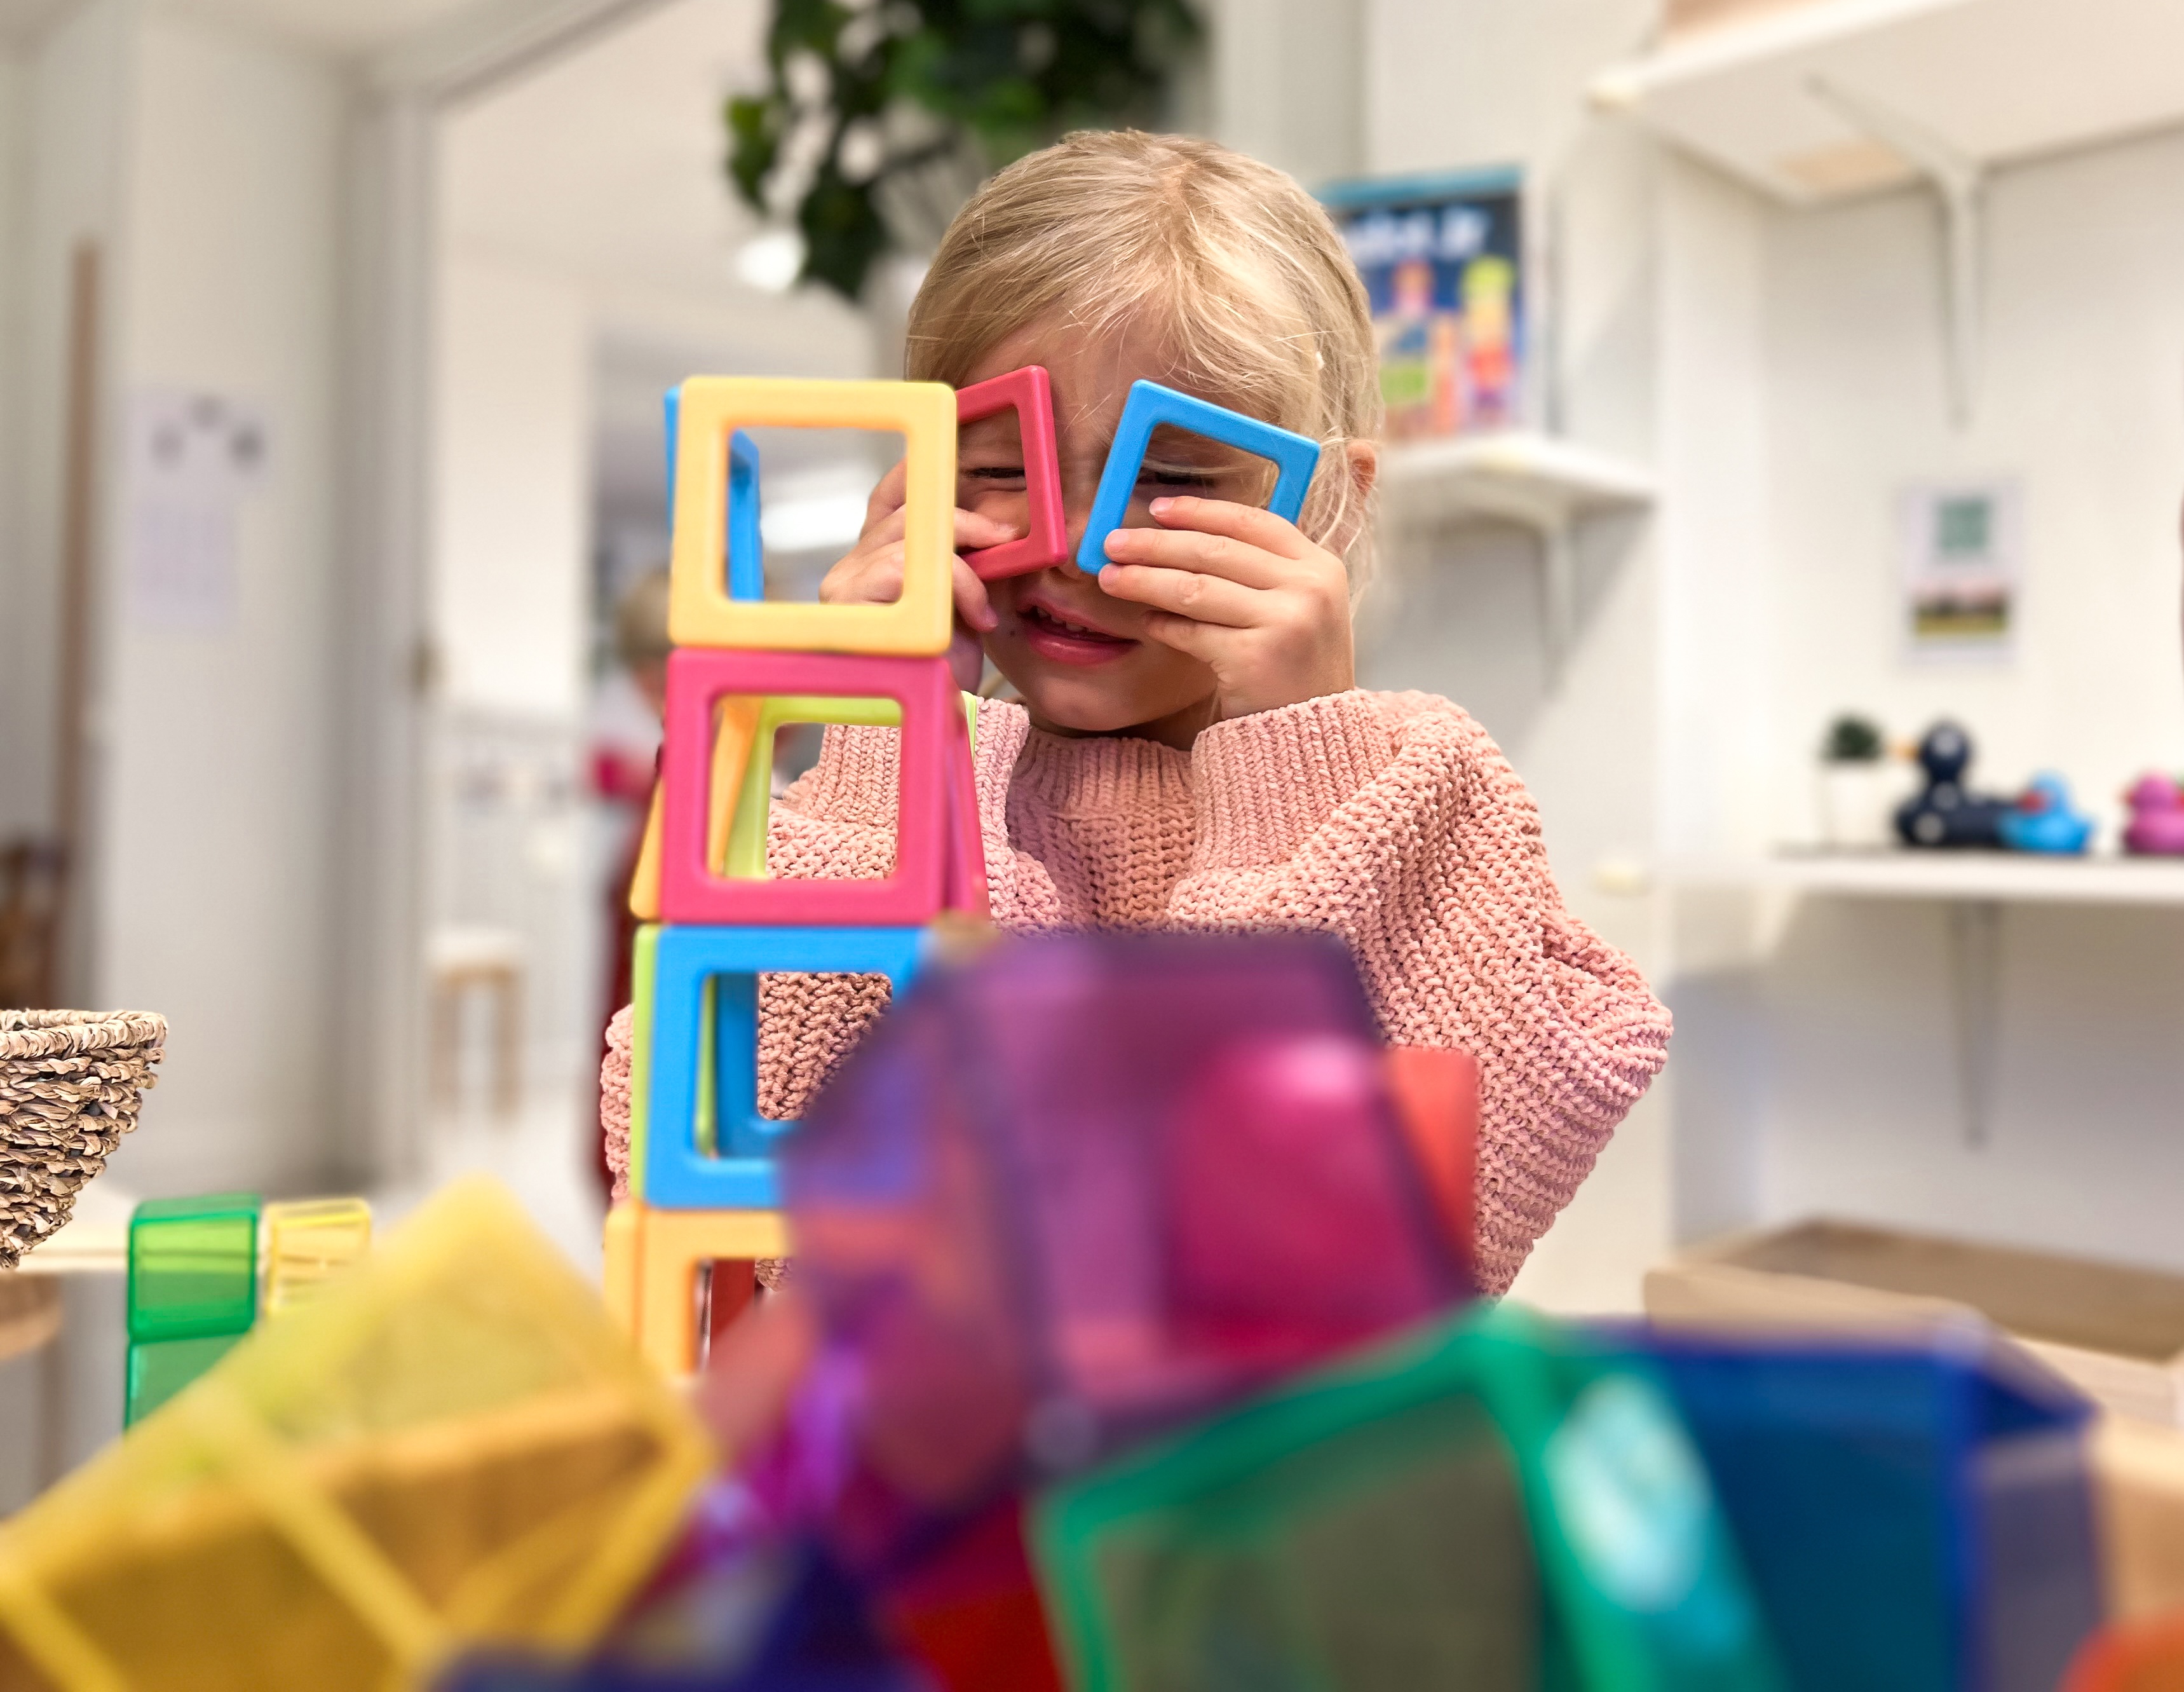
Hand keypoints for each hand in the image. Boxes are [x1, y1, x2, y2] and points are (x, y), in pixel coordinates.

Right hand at [820, 460, 1010, 692]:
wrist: (932, 723)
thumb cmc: (946, 670)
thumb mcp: (963, 603)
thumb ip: (967, 560)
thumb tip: (999, 523)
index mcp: (869, 564)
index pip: (889, 500)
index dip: (920, 475)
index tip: (959, 454)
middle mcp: (847, 570)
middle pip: (906, 514)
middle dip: (964, 523)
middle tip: (1006, 542)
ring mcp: (842, 587)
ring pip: (909, 538)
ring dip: (964, 567)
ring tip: (985, 608)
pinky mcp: (848, 606)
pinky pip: (906, 567)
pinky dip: (952, 585)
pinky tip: (973, 618)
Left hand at [1096, 498, 1353, 721]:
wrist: (1315, 736)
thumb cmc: (1294, 670)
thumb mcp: (1295, 609)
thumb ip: (1258, 572)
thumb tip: (1180, 537)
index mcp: (1319, 566)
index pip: (1252, 522)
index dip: (1201, 511)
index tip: (1159, 508)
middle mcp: (1308, 588)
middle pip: (1216, 550)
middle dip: (1157, 544)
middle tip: (1114, 542)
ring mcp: (1285, 622)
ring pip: (1196, 588)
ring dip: (1145, 580)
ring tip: (1111, 577)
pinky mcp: (1255, 658)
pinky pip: (1193, 632)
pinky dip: (1164, 625)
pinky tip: (1145, 620)